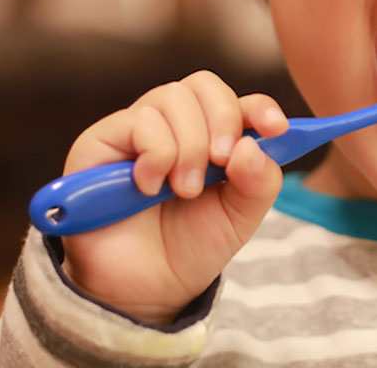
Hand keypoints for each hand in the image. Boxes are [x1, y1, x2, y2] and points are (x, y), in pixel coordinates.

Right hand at [57, 71, 287, 323]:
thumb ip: (259, 181)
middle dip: (223, 120)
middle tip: (222, 162)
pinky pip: (140, 121)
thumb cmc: (190, 246)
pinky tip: (148, 187)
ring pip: (172, 98)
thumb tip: (252, 145)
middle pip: (204, 84)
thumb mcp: (239, 217)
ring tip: (183, 190)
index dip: (260, 107)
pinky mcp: (101, 140)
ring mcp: (137, 129)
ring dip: (189, 146)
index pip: (238, 101)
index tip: (275, 128)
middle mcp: (174, 125)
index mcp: (213, 137)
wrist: (144, 290)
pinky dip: (156, 154)